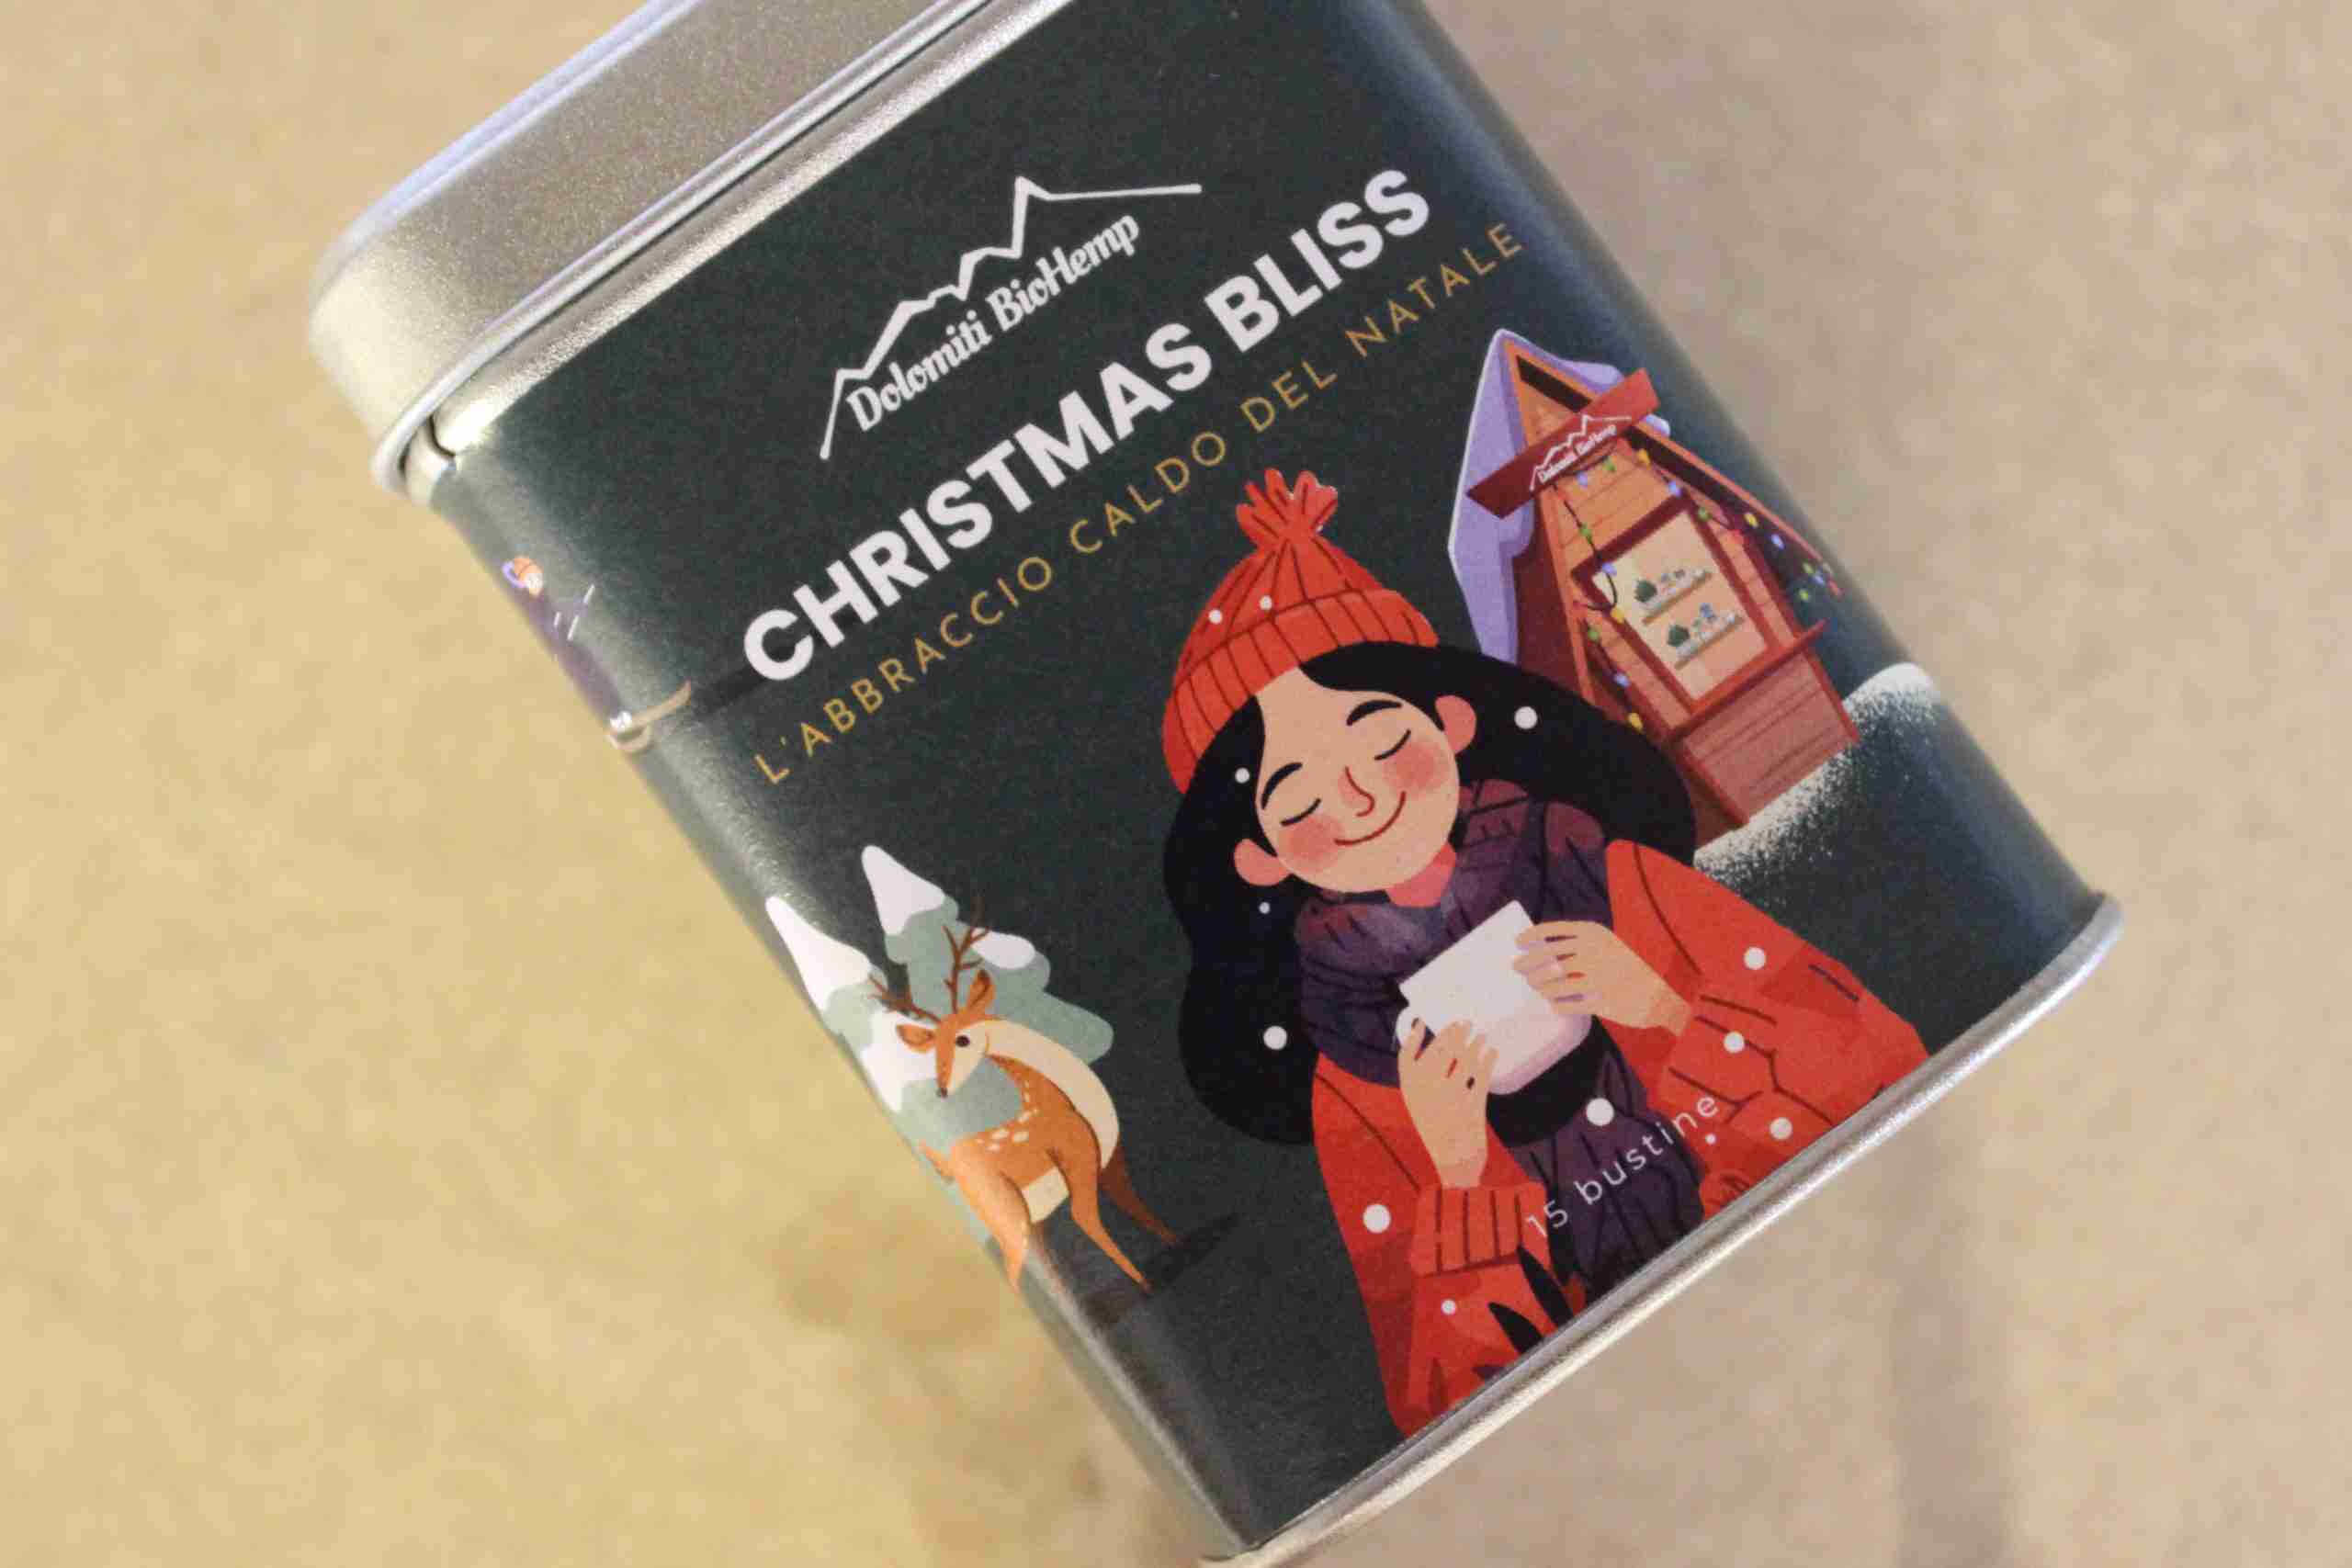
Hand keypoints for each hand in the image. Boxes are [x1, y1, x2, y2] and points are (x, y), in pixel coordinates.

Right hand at [1398, 1020, 1495, 1188]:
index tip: (1438, 1022)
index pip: (1414, 1052)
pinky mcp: (1472, 1106)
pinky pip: (1481, 1076)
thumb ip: (1415, 1070)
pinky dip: (1488, 1061)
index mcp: (1410, 1089)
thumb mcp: (1416, 1100)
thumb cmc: (1434, 1126)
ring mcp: (1450, 1098)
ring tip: (1481, 1036)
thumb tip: (1420, 1029)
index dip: (1425, 1035)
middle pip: (1443, 1051)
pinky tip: (1492, 1052)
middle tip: (1467, 1023)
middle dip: (1456, 1032)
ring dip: (1475, 1044)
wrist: (1453, 1162)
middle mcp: (1427, 1091)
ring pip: (1464, 1060)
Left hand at [1514, 921, 1692, 1034]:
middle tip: (1519, 970)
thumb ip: (1581, 943)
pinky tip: (1554, 1006)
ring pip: (1554, 984)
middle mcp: (1594, 952)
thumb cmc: (1628, 967)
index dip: (1531, 936)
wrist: (1659, 995)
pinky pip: (1568, 1005)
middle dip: (1528, 965)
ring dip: (1541, 987)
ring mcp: (1599, 977)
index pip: (1553, 930)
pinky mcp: (1602, 1002)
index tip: (1518, 942)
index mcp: (1595, 933)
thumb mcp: (1608, 944)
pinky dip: (1558, 1006)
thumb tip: (1541, 947)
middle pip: (1548, 959)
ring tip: (1538, 988)